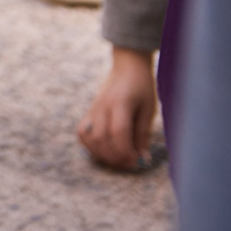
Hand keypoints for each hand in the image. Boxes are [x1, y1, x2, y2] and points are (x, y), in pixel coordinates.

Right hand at [78, 47, 160, 171]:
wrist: (127, 66)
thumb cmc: (141, 87)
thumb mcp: (148, 109)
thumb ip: (143, 134)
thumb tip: (142, 159)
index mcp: (121, 103)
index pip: (118, 132)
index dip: (126, 150)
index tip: (136, 160)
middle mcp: (103, 106)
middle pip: (101, 138)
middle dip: (115, 156)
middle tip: (129, 163)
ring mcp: (93, 109)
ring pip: (89, 137)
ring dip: (102, 154)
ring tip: (117, 158)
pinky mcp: (89, 111)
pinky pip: (82, 132)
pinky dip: (90, 145)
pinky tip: (104, 149)